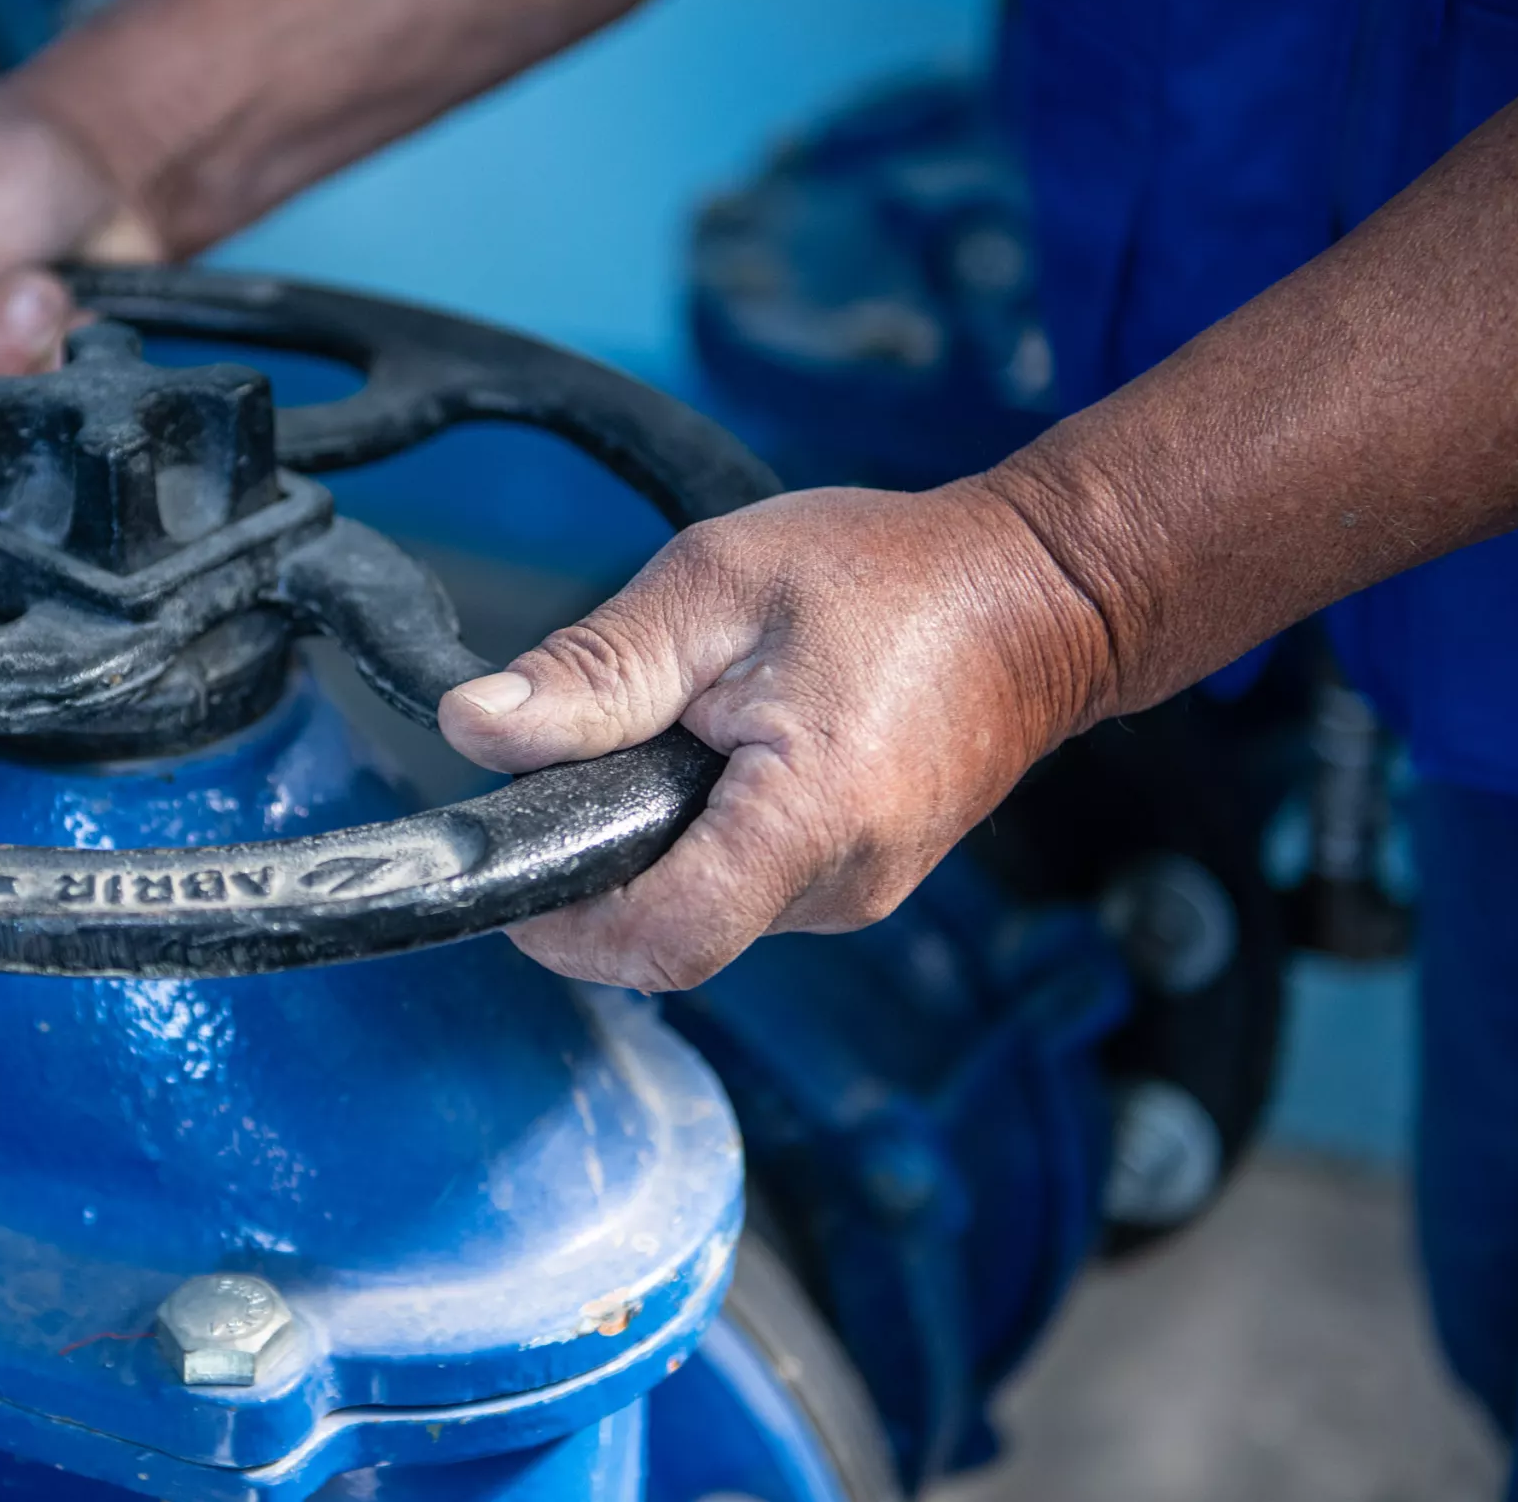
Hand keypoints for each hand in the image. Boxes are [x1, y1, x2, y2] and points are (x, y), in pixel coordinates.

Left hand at [438, 483, 1113, 990]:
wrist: (1043, 594)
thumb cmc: (893, 574)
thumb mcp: (715, 587)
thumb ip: (595, 671)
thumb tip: (475, 728)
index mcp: (809, 816)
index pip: (661, 942)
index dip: (563, 925)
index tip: (508, 865)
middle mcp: (842, 884)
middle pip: (670, 934)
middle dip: (599, 868)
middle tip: (578, 763)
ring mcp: (856, 894)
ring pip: (705, 913)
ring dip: (653, 847)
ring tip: (670, 736)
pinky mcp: (859, 882)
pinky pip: (747, 890)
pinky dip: (704, 839)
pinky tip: (719, 756)